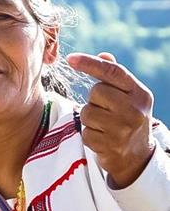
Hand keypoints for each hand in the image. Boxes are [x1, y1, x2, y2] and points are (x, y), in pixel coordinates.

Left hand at [68, 51, 155, 188]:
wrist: (137, 156)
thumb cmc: (127, 118)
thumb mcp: (128, 96)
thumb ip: (114, 76)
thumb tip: (103, 55)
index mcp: (140, 94)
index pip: (113, 72)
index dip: (90, 63)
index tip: (70, 58)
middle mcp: (135, 111)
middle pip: (96, 91)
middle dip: (95, 99)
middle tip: (106, 110)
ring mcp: (123, 130)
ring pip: (87, 112)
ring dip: (90, 118)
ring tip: (105, 125)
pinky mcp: (110, 145)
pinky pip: (85, 131)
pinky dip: (89, 134)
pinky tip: (103, 138)